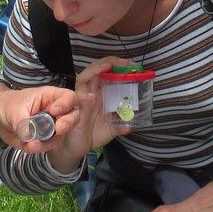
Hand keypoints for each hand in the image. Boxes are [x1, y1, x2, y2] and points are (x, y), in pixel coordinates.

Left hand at [0, 82, 78, 154]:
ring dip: (48, 142)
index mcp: (51, 97)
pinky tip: (28, 147)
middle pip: (73, 117)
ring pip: (60, 136)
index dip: (66, 105)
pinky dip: (39, 148)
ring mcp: (52, 126)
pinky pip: (47, 145)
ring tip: (31, 145)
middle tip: (58, 130)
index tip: (55, 111)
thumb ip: (23, 122)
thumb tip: (30, 136)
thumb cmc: (9, 105)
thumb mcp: (14, 111)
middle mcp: (56, 112)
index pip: (68, 98)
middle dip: (67, 124)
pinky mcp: (45, 139)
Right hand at [48, 58, 130, 173]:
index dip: (121, 70)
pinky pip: (83, 82)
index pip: (110, 77)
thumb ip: (120, 125)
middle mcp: (93, 92)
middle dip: (114, 62)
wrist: (77, 148)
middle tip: (129, 64)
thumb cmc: (92, 135)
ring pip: (91, 71)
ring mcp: (85, 94)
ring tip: (115, 62)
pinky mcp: (79, 99)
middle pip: (100, 70)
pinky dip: (93, 72)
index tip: (135, 68)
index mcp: (102, 96)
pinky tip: (104, 68)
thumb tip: (130, 124)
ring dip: (103, 64)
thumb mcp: (111, 130)